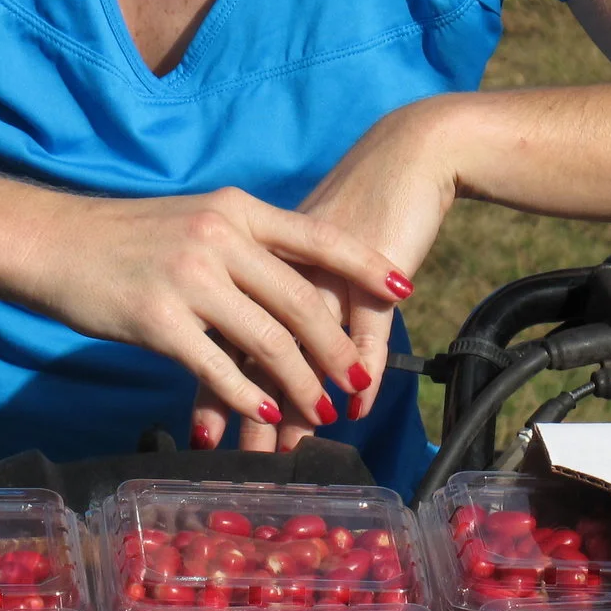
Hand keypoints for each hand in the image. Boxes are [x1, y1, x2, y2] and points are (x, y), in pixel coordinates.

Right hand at [7, 187, 405, 446]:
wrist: (51, 240)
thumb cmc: (125, 236)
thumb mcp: (194, 220)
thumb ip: (243, 243)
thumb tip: (292, 277)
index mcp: (235, 209)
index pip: (317, 237)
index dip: (365, 267)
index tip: (404, 289)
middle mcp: (219, 239)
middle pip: (300, 299)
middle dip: (337, 346)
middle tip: (360, 380)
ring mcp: (189, 278)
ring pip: (266, 339)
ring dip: (301, 382)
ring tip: (323, 410)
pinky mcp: (158, 318)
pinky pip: (218, 366)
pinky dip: (249, 394)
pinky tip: (268, 412)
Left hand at [190, 98, 464, 450]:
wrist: (405, 155)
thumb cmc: (355, 202)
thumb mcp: (307, 252)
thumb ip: (276, 290)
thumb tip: (253, 345)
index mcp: (253, 252)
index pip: (222, 327)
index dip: (214, 380)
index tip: (205, 432)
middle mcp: (281, 259)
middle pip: (254, 342)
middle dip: (246, 404)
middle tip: (241, 455)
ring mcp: (324, 264)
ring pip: (302, 342)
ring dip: (296, 397)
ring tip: (288, 445)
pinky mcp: (372, 265)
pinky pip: (365, 328)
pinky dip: (360, 370)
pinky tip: (356, 406)